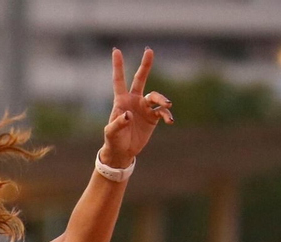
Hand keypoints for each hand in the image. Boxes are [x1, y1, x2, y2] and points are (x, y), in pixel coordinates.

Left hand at [100, 48, 172, 168]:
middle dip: (145, 66)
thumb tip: (129, 115)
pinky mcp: (152, 117)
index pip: (119, 80)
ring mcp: (144, 108)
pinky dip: (167, 115)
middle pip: (140, 79)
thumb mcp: (111, 132)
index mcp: (121, 101)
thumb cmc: (113, 140)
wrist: (123, 152)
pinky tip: (169, 120)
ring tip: (167, 104)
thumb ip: (118, 123)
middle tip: (149, 51)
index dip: (118, 66)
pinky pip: (162, 112)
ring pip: (155, 97)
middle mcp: (134, 100)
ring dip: (162, 99)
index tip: (116, 50)